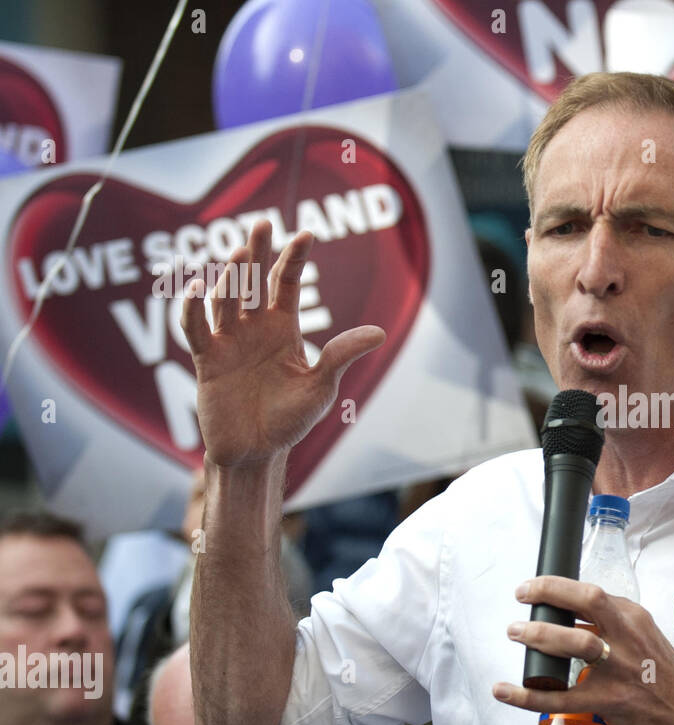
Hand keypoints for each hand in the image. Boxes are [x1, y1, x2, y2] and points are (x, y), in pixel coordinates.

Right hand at [179, 219, 385, 467]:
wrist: (257, 452)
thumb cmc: (290, 420)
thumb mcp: (321, 386)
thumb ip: (341, 356)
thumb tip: (379, 333)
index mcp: (284, 328)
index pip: (287, 283)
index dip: (294, 259)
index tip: (306, 234)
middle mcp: (254, 328)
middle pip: (253, 281)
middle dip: (256, 252)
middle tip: (260, 223)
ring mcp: (228, 341)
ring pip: (225, 299)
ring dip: (230, 278)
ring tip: (238, 255)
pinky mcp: (206, 359)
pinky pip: (194, 328)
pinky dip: (193, 308)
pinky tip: (197, 286)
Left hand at [492, 576, 673, 724]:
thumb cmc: (667, 680)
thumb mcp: (646, 640)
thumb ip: (613, 630)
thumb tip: (573, 622)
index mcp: (634, 619)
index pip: (592, 593)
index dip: (557, 586)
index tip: (533, 587)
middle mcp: (628, 638)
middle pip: (586, 602)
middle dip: (548, 596)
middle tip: (521, 599)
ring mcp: (620, 670)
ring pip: (574, 644)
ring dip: (540, 636)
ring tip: (516, 633)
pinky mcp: (610, 702)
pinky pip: (560, 697)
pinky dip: (527, 695)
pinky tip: (504, 690)